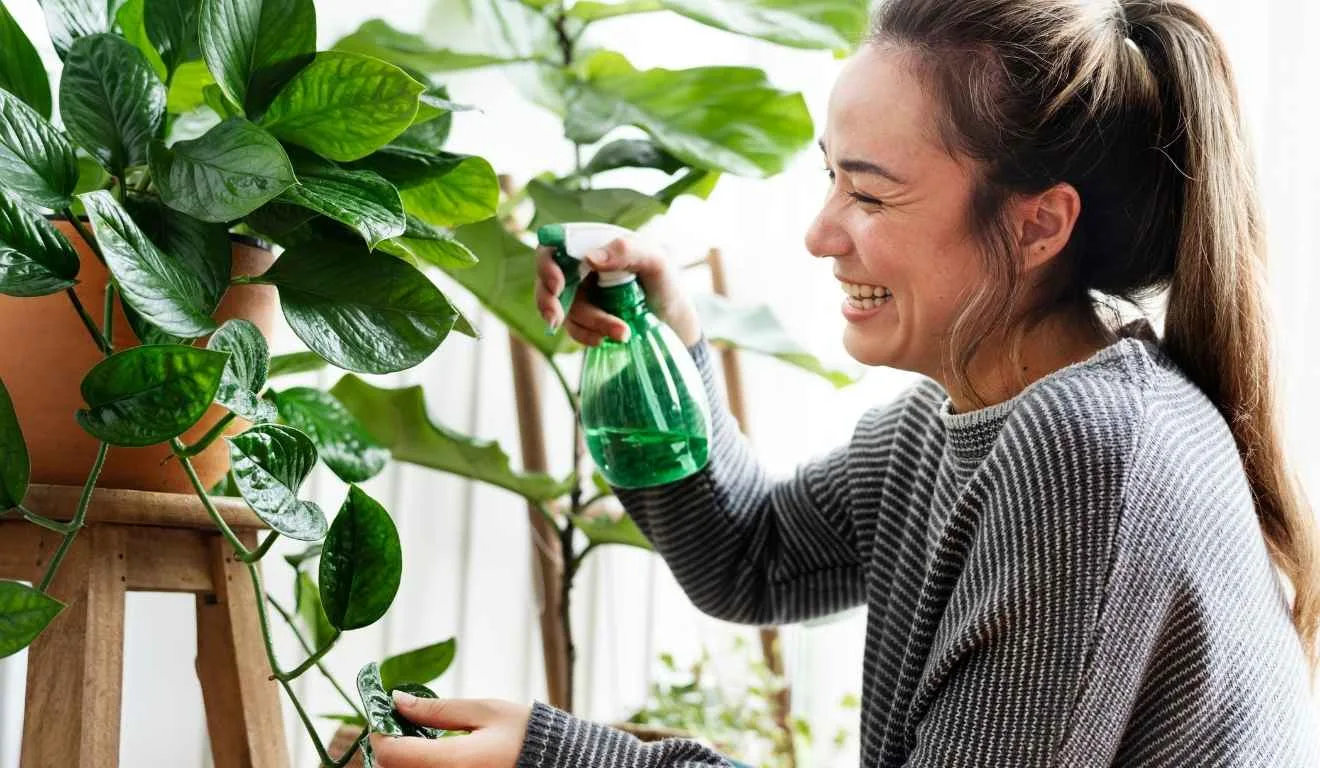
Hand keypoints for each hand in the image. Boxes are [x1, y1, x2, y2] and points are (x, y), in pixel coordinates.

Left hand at [367, 694, 531, 767]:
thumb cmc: (525, 736)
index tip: (386, 715)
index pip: (391, 753)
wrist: (558, 764)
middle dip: (388, 747)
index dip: (379, 732)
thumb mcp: (484, 712)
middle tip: (401, 725)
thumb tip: (398, 700)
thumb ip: (438, 709)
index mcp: (453, 763)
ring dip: (402, 759)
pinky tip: (433, 756)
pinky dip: (418, 767)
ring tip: (419, 740)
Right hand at [535, 233, 701, 347]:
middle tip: (556, 319)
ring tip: (623, 332)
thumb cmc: (666, 283)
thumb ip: (626, 251)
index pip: (555, 246)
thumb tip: (590, 257)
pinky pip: (573, 329)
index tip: (557, 285)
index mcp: (593, 246)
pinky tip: (608, 339)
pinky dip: (587, 336)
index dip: (546, 264)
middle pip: (546, 281)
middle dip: (547, 302)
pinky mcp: (585, 320)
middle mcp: (581, 270)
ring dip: (589, 323)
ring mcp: (580, 296)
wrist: (675, 322)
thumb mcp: (655, 262)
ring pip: (563, 310)